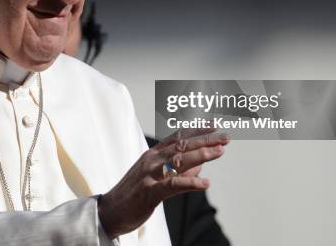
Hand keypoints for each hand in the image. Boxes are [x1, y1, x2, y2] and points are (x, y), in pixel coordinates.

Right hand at [97, 128, 228, 238]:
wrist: (110, 211)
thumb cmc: (134, 194)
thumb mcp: (156, 177)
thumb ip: (178, 170)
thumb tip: (201, 166)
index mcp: (153, 154)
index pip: (178, 137)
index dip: (197, 130)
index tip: (215, 124)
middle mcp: (152, 160)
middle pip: (182, 145)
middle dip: (206, 139)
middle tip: (226, 136)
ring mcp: (150, 175)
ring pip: (179, 160)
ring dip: (202, 154)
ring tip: (220, 151)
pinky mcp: (149, 192)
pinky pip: (173, 185)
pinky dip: (191, 183)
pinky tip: (206, 183)